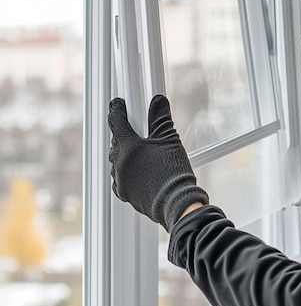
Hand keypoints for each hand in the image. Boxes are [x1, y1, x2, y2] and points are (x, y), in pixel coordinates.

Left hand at [108, 94, 209, 230]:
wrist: (177, 203)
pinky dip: (126, 172)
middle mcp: (119, 163)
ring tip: (141, 151)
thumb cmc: (174, 172)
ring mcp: (120, 180)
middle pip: (117, 142)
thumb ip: (160, 118)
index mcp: (128, 147)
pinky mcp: (125, 194)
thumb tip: (158, 101)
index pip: (117, 122)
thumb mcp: (170, 139)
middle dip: (124, 134)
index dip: (117, 110)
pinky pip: (120, 178)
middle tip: (135, 129)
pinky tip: (138, 170)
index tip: (118, 105)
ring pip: (117, 160)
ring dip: (125, 154)